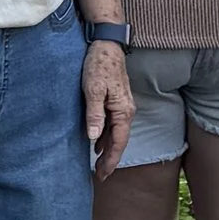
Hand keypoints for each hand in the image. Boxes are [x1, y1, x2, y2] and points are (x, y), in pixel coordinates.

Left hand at [83, 37, 134, 176]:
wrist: (106, 44)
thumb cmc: (99, 64)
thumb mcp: (92, 90)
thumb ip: (94, 114)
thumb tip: (93, 138)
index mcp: (123, 111)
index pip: (119, 142)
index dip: (111, 160)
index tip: (104, 175)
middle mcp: (126, 110)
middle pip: (119, 141)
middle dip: (110, 159)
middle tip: (100, 175)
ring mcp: (122, 105)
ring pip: (116, 133)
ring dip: (107, 148)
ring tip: (98, 163)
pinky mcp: (116, 100)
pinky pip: (113, 124)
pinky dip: (106, 136)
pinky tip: (97, 142)